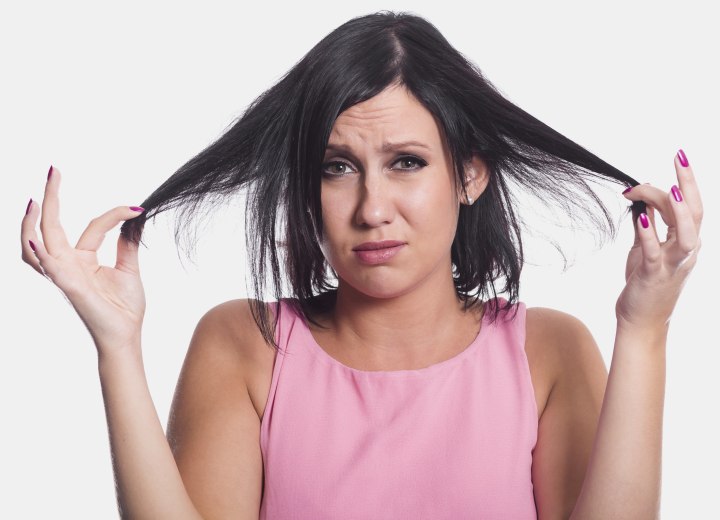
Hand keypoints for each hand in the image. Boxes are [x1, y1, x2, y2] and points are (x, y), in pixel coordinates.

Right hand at [21, 166, 146, 353]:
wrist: (127, 335)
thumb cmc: (124, 307)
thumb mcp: (128, 267)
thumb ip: (127, 242)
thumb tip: (134, 217)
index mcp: (82, 258)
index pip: (92, 226)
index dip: (114, 214)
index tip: (136, 208)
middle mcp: (68, 264)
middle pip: (50, 227)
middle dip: (50, 197)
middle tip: (53, 170)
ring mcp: (64, 276)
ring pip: (36, 246)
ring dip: (31, 224)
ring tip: (35, 201)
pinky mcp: (69, 288)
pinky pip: (49, 270)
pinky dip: (40, 254)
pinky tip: (36, 240)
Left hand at [617, 150, 702, 332]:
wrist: (641, 320)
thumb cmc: (644, 284)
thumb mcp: (644, 249)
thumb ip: (647, 225)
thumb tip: (641, 199)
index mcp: (686, 242)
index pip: (691, 206)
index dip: (686, 180)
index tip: (676, 156)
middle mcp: (686, 251)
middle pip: (694, 213)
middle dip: (689, 183)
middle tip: (679, 157)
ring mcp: (673, 264)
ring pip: (686, 234)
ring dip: (677, 211)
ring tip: (671, 189)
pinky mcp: (654, 275)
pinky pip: (654, 252)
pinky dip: (648, 233)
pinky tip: (639, 216)